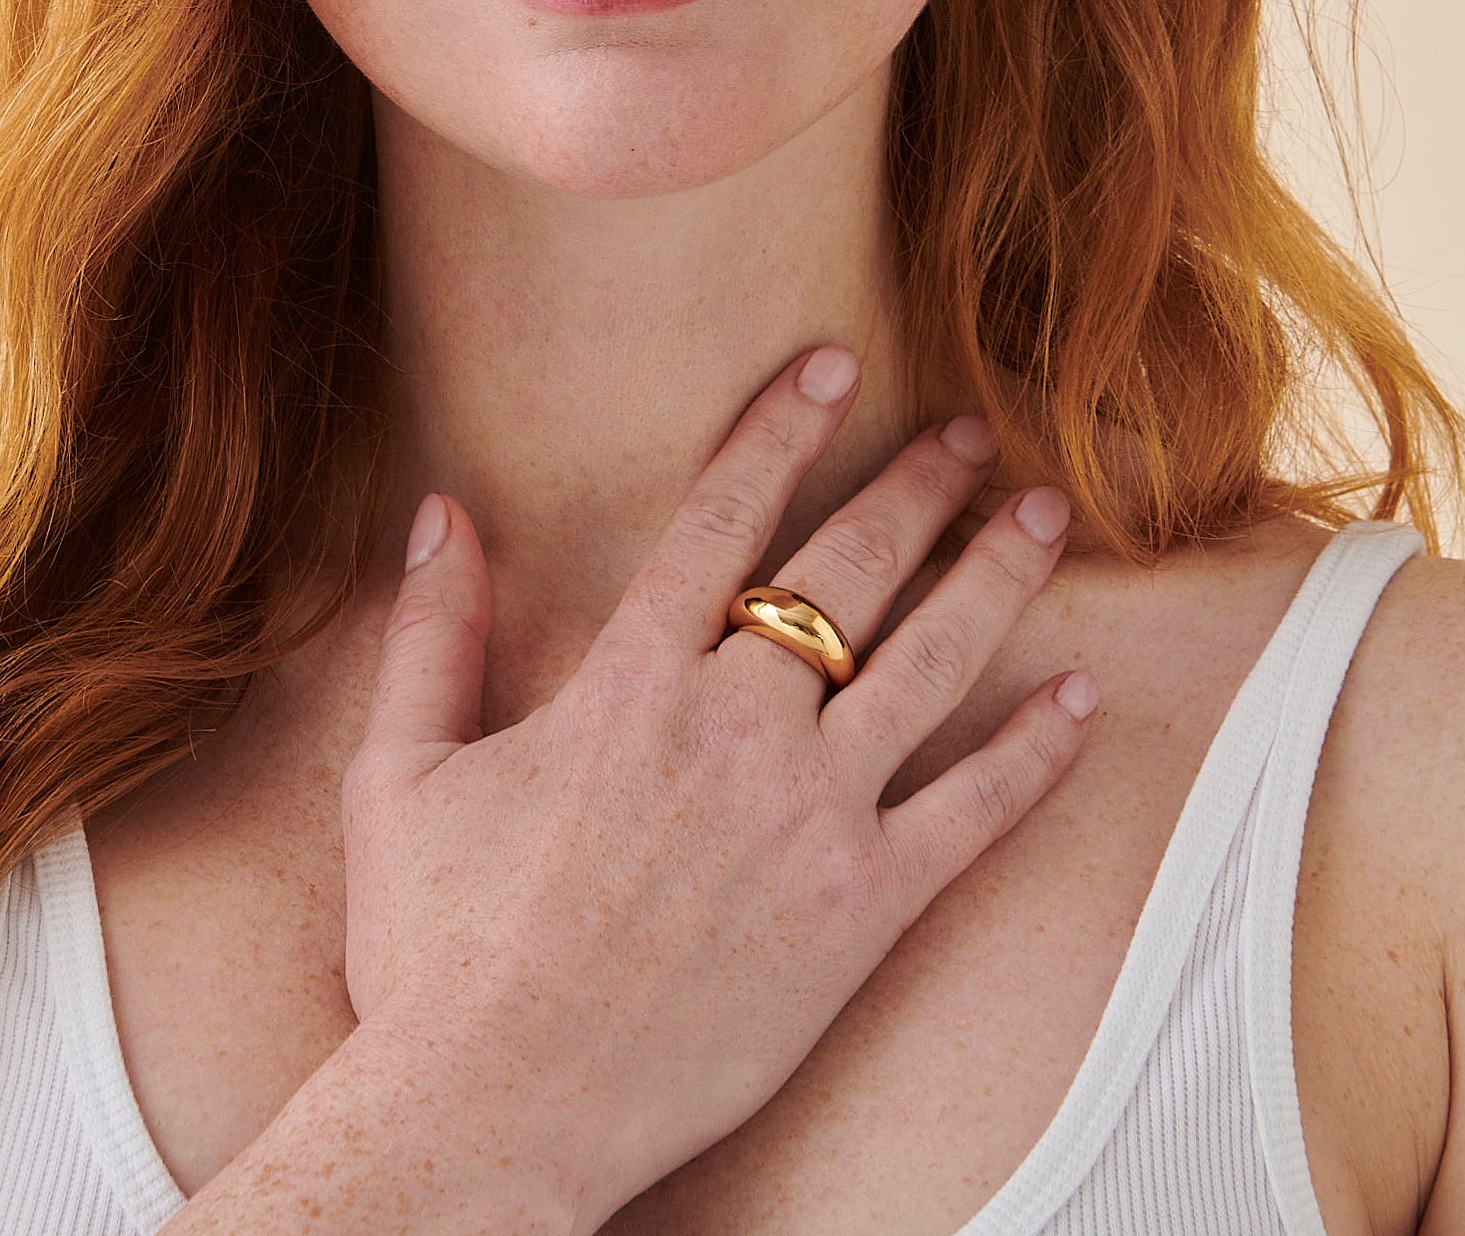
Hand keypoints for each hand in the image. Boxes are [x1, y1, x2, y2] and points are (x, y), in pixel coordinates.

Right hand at [342, 347, 1095, 1235]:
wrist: (497, 1115)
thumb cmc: (437, 953)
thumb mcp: (401, 774)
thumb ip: (432, 635)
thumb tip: (438, 513)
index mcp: (628, 684)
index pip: (724, 515)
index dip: (786, 429)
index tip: (837, 366)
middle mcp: (734, 728)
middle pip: (850, 571)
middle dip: (919, 488)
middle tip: (973, 433)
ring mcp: (809, 819)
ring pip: (929, 665)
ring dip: (994, 579)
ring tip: (1040, 515)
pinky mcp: (859, 912)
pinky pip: (970, 815)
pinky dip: (1032, 755)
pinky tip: (1079, 698)